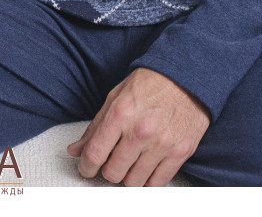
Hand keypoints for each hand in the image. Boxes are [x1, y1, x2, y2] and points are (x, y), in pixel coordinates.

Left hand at [67, 66, 210, 186]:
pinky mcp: (180, 152)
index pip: (94, 154)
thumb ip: (95, 126)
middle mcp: (140, 131)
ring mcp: (162, 144)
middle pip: (113, 173)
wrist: (185, 76)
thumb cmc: (149, 83)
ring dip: (128, 176)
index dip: (86, 166)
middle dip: (108, 170)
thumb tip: (76, 150)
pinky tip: (146, 167)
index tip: (87, 168)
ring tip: (131, 162)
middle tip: (112, 161)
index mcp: (120, 113)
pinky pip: (158, 184)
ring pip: (134, 182)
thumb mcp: (116, 96)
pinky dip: (149, 180)